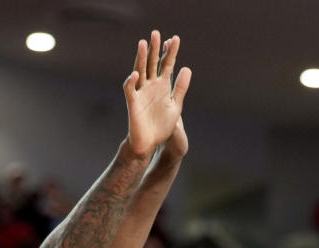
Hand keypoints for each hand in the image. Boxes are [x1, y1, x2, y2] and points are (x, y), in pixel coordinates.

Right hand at [124, 31, 191, 155]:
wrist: (149, 143)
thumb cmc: (161, 126)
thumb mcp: (175, 106)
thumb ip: (180, 88)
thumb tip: (187, 68)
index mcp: (162, 86)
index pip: (167, 64)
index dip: (171, 52)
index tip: (176, 39)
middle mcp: (151, 86)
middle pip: (152, 63)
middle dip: (155, 49)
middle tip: (156, 33)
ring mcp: (141, 92)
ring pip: (140, 71)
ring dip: (141, 58)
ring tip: (143, 43)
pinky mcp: (132, 103)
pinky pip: (130, 89)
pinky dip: (132, 81)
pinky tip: (136, 73)